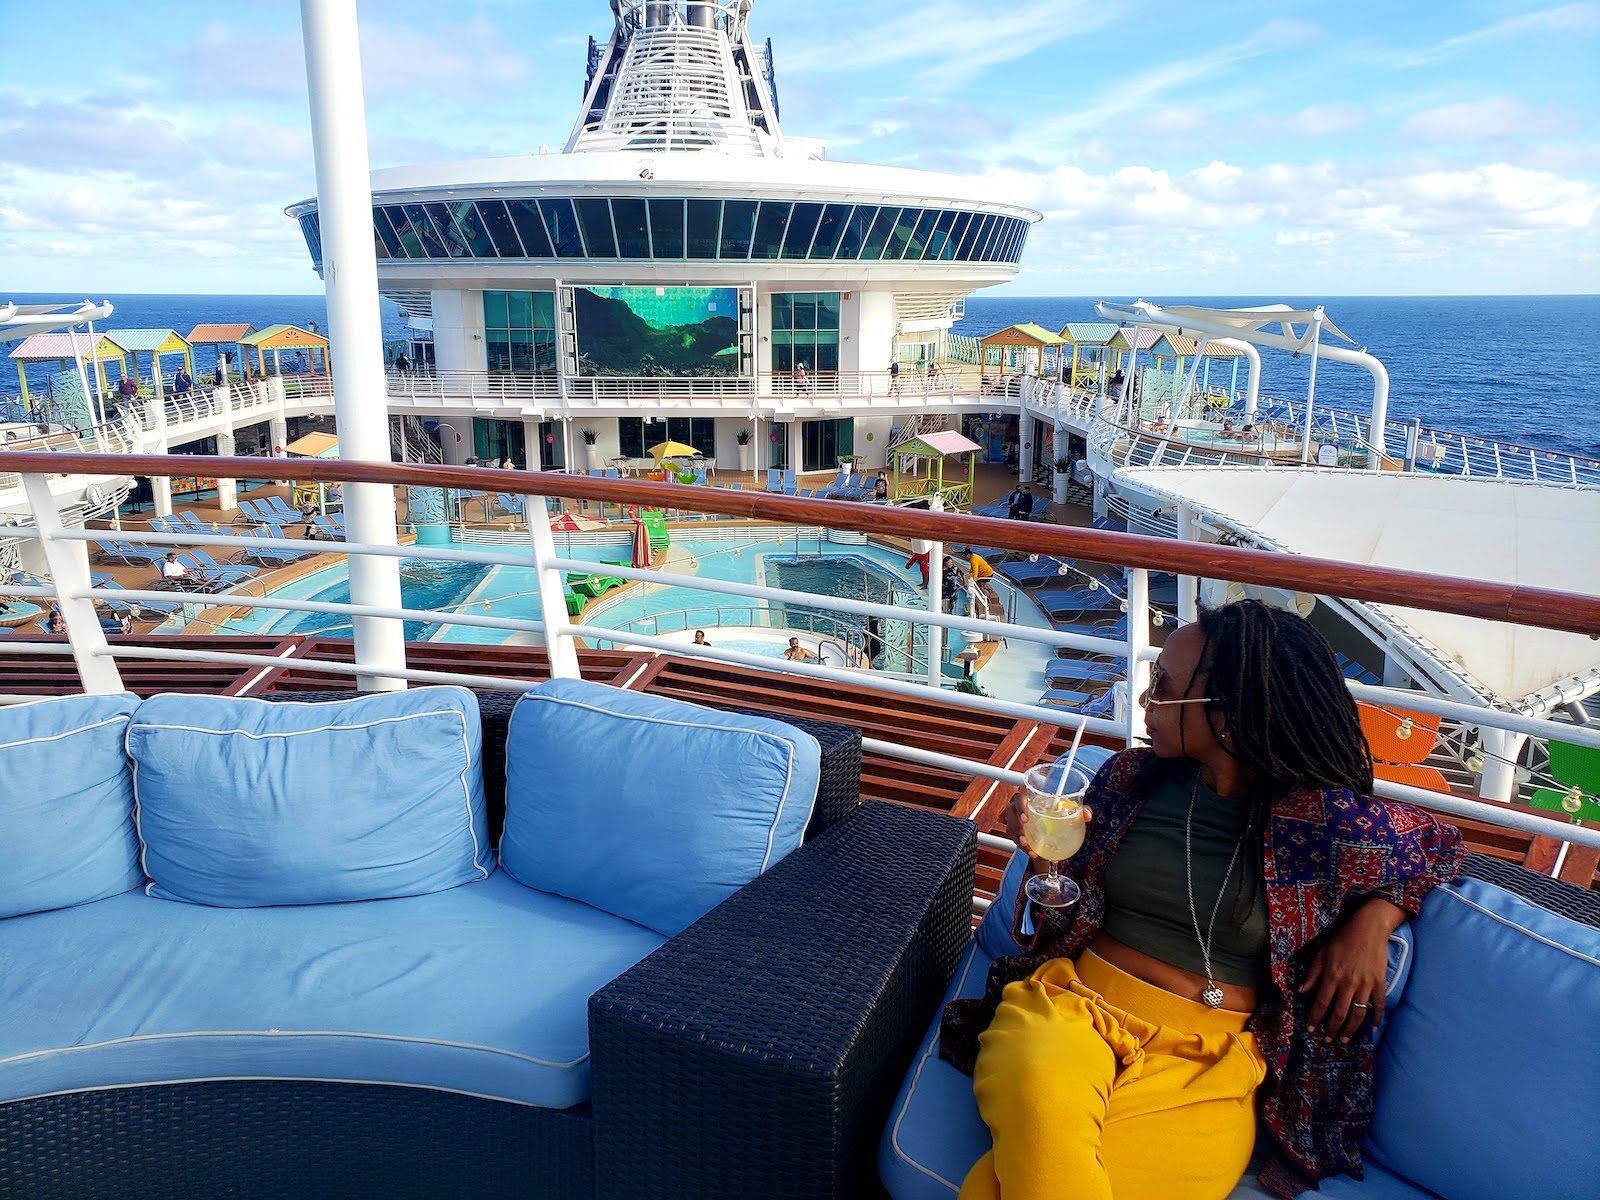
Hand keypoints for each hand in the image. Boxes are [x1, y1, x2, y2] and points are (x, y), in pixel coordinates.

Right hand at [1002, 791, 1091, 875]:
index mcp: (1030, 797)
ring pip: (1010, 827)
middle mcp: (1019, 807)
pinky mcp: (1015, 832)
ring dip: (1017, 838)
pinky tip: (1032, 853)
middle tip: (1025, 835)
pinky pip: (1014, 839)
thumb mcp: (1070, 811)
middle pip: (1010, 811)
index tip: (1026, 818)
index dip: (1020, 806)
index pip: (1020, 796)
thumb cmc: (1057, 813)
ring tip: (1028, 847)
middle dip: (1015, 824)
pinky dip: (1022, 847)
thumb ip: (1079, 811)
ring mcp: (1015, 820)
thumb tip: (1086, 815)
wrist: (1052, 827)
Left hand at [1299, 899, 1404, 1043]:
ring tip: (1344, 1039)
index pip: (1321, 1003)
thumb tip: (1302, 991)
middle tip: (1328, 1040)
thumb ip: (1313, 973)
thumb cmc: (1342, 938)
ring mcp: (1366, 984)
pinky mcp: (1380, 982)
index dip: (1315, 1018)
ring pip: (1358, 1013)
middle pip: (1339, 1012)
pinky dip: (1376, 1017)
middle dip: (1332, 1029)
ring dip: (1351, 1029)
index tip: (1311, 1030)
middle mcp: (1348, 983)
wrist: (1368, 928)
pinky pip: (1378, 1004)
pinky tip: (1373, 1027)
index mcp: (1332, 975)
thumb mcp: (1322, 952)